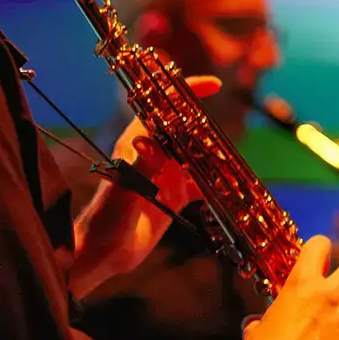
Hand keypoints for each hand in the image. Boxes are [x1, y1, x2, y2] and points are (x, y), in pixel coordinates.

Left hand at [67, 76, 217, 297]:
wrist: (103, 254)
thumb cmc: (105, 219)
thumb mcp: (123, 191)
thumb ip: (141, 166)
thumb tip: (152, 142)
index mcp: (137, 145)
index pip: (163, 109)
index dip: (187, 93)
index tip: (214, 85)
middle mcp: (154, 156)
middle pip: (186, 131)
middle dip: (208, 129)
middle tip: (227, 139)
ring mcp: (165, 176)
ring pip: (197, 157)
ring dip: (216, 158)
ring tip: (235, 161)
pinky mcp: (174, 198)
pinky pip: (202, 186)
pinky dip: (217, 185)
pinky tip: (233, 188)